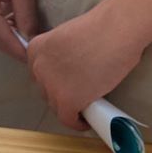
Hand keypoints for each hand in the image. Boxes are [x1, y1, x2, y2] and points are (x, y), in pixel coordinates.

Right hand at [0, 0, 41, 61]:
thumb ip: (26, 16)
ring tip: (32, 40)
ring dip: (9, 35)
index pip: (2, 38)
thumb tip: (33, 40)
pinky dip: (3, 24)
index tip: (39, 59)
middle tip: (38, 53)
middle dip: (15, 46)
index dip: (21, 51)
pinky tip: (20, 23)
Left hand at [25, 6, 145, 130]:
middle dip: (60, 94)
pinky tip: (85, 121)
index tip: (66, 84)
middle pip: (45, 90)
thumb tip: (67, 72)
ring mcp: (51, 84)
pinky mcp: (67, 100)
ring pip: (56, 106)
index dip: (53, 81)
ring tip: (84, 106)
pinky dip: (76, 123)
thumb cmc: (100, 29)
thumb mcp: (66, 39)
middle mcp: (37, 66)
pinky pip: (67, 119)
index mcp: (35, 48)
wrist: (116, 30)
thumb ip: (60, 55)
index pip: (38, 73)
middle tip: (78, 95)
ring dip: (69, 108)